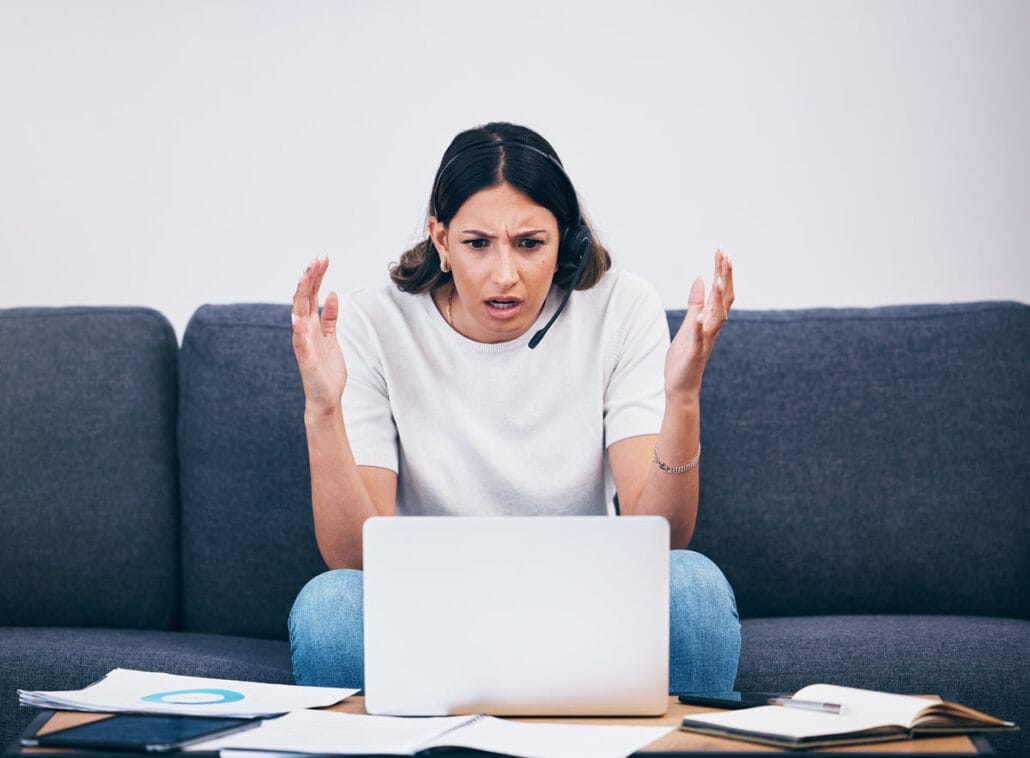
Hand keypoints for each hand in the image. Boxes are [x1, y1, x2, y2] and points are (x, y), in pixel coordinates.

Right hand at [291, 256, 346, 415]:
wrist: (326, 397)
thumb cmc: (328, 369)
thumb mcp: (332, 337)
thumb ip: (331, 317)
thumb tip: (333, 294)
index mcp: (312, 324)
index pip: (312, 294)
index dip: (317, 276)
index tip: (323, 259)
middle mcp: (305, 330)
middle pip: (305, 298)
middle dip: (310, 278)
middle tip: (317, 259)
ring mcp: (303, 342)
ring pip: (299, 314)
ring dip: (301, 296)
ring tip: (304, 278)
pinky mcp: (305, 358)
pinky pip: (300, 341)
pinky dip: (298, 329)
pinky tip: (297, 316)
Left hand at [664, 249, 734, 399]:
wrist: (682, 384)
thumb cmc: (685, 355)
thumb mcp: (689, 324)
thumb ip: (696, 303)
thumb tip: (700, 278)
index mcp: (710, 320)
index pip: (720, 292)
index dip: (722, 273)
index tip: (722, 252)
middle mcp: (712, 328)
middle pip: (723, 299)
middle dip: (725, 277)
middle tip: (725, 255)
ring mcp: (705, 340)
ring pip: (717, 317)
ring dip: (718, 299)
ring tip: (717, 279)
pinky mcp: (695, 353)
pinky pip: (699, 339)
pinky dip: (699, 327)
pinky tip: (698, 317)